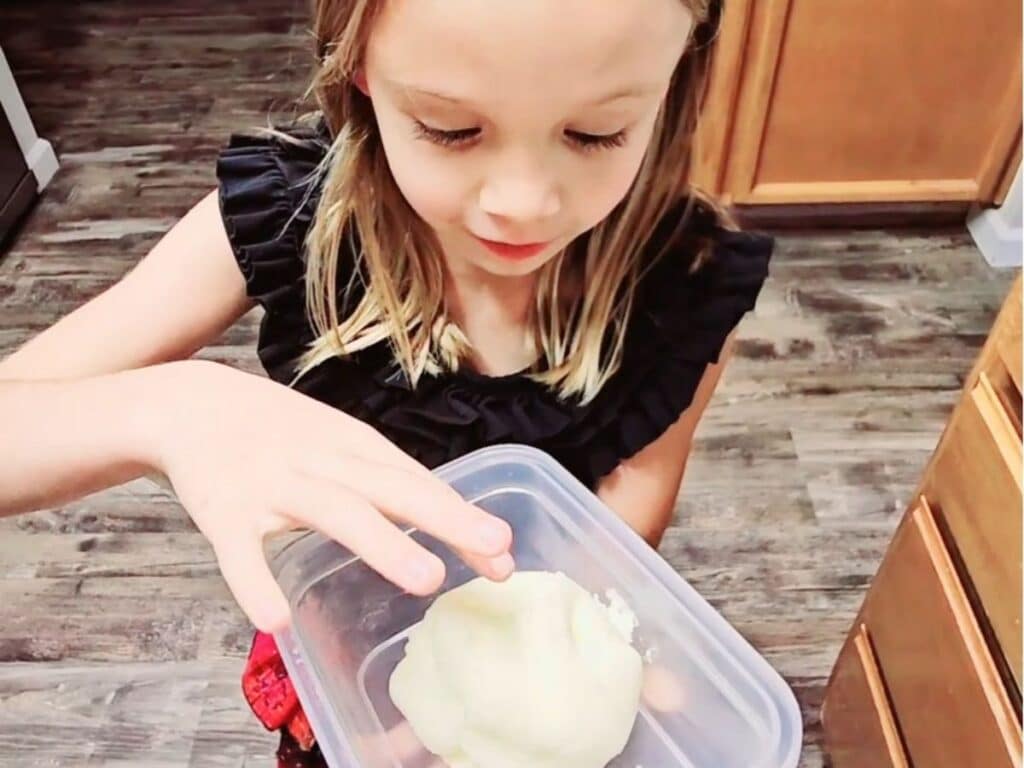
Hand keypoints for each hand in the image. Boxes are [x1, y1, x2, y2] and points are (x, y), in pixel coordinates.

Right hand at [148, 360, 513, 631]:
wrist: (189, 403)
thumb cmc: (280, 432)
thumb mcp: (338, 440)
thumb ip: (386, 480)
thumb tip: (452, 520)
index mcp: (353, 445)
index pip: (416, 482)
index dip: (461, 515)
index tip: (505, 550)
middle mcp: (321, 461)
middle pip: (390, 489)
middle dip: (445, 519)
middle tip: (496, 553)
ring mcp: (272, 484)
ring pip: (332, 512)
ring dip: (382, 542)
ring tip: (427, 578)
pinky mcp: (222, 511)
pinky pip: (238, 552)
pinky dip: (254, 583)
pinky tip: (276, 620)